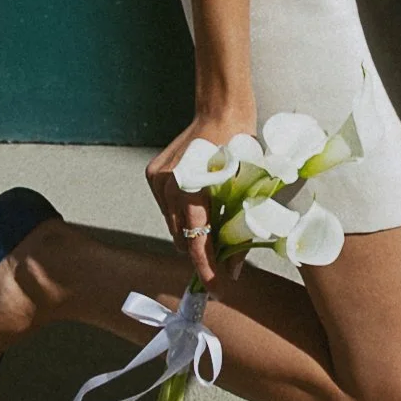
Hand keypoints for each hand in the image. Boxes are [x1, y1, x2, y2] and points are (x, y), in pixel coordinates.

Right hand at [145, 115, 242, 288]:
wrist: (222, 110)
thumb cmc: (242, 147)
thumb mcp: (247, 189)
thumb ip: (239, 231)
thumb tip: (234, 270)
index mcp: (192, 190)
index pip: (197, 242)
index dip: (206, 269)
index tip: (216, 290)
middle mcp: (168, 186)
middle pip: (182, 238)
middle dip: (202, 253)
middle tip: (223, 264)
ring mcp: (157, 180)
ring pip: (174, 225)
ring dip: (193, 233)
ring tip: (215, 231)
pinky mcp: (154, 174)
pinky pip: (168, 208)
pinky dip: (184, 214)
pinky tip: (201, 207)